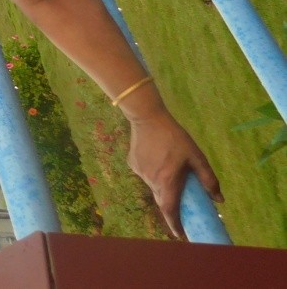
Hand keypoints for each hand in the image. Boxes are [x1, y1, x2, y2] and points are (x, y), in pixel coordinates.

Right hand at [126, 109, 222, 238]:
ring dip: (164, 185)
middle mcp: (152, 180)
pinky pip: (146, 175)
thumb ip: (208, 179)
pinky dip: (154, 172)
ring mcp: (140, 172)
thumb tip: (218, 200)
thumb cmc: (175, 137)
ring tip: (170, 168)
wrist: (147, 117)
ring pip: (154, 186)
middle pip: (162, 199)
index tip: (180, 235)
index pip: (170, 209)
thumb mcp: (196, 156)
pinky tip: (157, 157)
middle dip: (172, 206)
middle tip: (181, 205)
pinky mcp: (133, 164)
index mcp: (168, 180)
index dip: (175, 224)